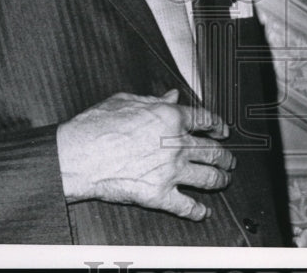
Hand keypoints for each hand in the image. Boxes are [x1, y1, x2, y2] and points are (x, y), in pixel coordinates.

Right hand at [56, 89, 233, 219]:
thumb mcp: (126, 100)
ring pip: (208, 177)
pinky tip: (202, 211)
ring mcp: (170, 170)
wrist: (77, 155)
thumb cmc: (96, 126)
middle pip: (212, 150)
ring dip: (220, 180)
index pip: (204, 119)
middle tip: (229, 160)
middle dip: (225, 156)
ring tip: (223, 181)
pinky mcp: (158, 194)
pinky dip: (197, 211)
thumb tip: (172, 96)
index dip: (218, 125)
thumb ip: (154, 100)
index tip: (222, 130)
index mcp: (169, 117)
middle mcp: (175, 144)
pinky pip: (186, 206)